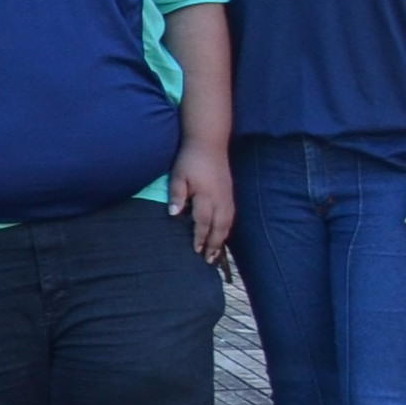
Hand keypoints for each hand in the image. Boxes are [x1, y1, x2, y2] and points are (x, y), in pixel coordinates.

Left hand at [172, 140, 235, 263]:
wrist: (209, 143)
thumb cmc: (190, 159)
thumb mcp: (178, 176)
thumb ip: (177, 195)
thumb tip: (174, 214)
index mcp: (207, 196)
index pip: (203, 222)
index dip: (200, 237)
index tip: (195, 251)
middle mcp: (221, 199)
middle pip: (219, 227)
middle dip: (214, 245)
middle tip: (208, 261)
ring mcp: (228, 197)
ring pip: (228, 224)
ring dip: (222, 240)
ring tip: (215, 254)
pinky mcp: (230, 194)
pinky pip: (231, 217)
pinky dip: (227, 229)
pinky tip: (222, 235)